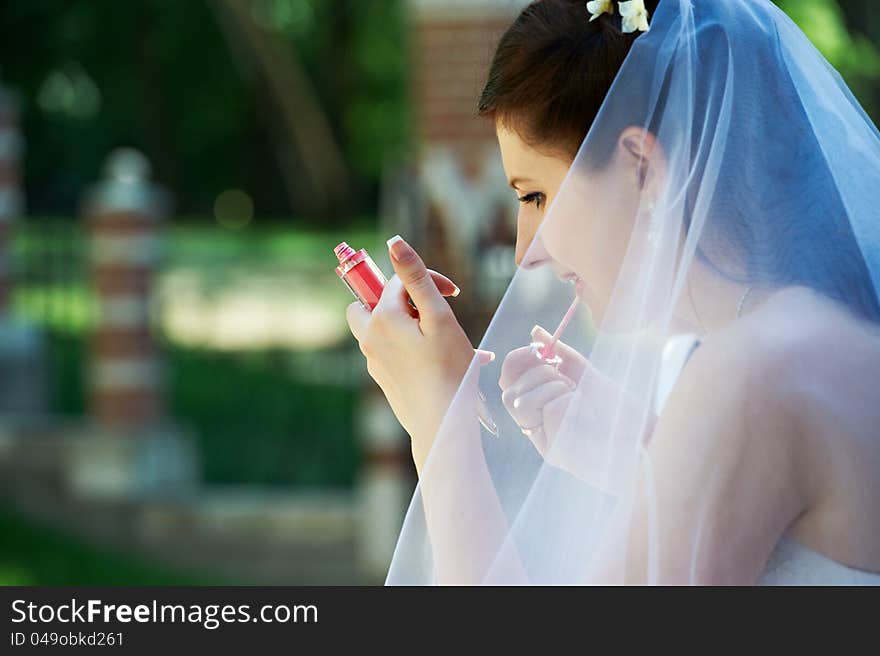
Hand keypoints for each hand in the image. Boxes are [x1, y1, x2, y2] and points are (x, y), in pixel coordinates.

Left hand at [346, 236, 492, 467]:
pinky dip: (407, 346)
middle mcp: (369, 337)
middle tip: (430, 313)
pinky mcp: (382, 378)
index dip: (429, 280)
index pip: (398, 281)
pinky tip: (434, 361)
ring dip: (406, 324)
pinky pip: (388, 350)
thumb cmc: (448, 368)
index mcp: (381, 318)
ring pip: (381, 326)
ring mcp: (373, 360)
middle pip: (374, 302)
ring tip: (438, 339)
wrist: (442, 421)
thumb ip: (416, 277)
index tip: (454, 294)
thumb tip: (394, 242)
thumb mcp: (438, 316)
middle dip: (401, 300)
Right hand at [499, 326, 655, 484]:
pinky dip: (569, 401)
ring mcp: (543, 441)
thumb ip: (560, 354)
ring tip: (577, 394)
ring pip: (520, 402)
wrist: (646, 438)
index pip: (508, 383)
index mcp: (539, 407)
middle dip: (536, 372)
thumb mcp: (586, 375)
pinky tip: (587, 411)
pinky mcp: (555, 453)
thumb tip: (535, 331)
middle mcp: (536, 426)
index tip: (538, 348)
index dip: (516, 360)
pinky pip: (549, 411)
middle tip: (564, 375)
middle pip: (507, 393)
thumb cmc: (618, 410)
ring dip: (551, 386)